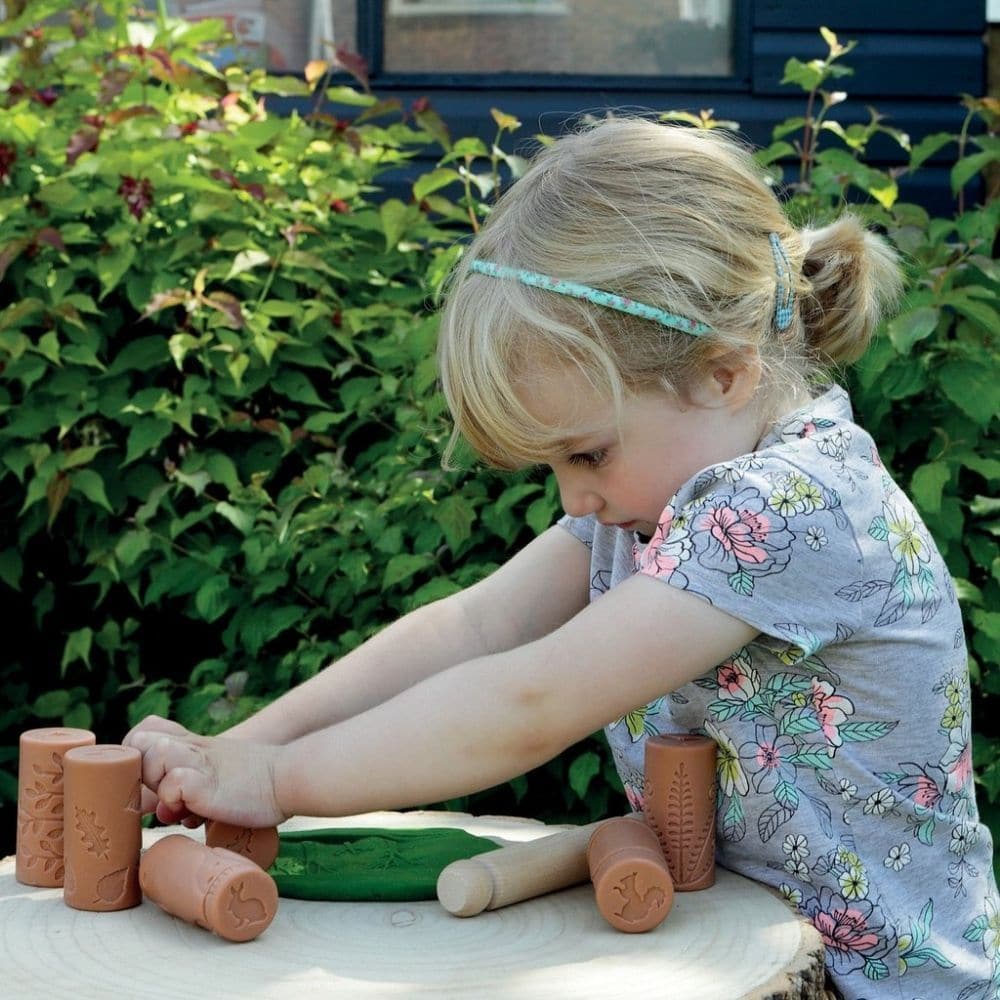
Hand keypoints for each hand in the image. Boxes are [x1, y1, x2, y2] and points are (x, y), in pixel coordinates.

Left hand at [123, 722, 287, 827]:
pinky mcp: (205, 783)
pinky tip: (193, 808)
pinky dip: (175, 798)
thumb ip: (190, 786)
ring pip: (152, 755)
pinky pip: (173, 783)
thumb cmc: (257, 783)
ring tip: (179, 802)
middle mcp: (191, 748)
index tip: (152, 776)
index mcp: (194, 744)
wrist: (288, 778)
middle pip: (139, 742)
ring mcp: (198, 763)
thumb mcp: (218, 770)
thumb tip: (163, 814)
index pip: (145, 731)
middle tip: (163, 790)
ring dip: (157, 783)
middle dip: (142, 770)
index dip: (139, 752)